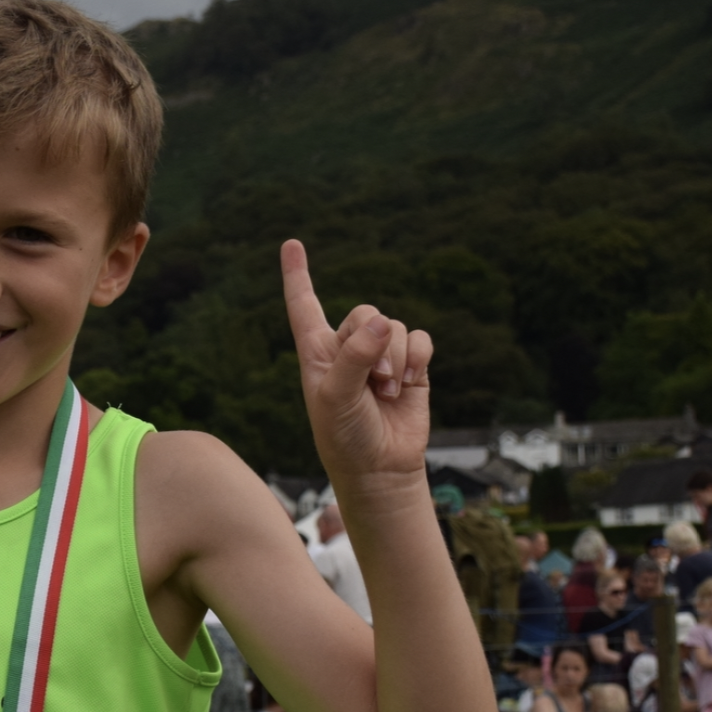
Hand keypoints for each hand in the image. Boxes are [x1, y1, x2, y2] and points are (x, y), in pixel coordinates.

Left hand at [281, 240, 434, 482]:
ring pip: (396, 327)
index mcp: (317, 352)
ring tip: (387, 393)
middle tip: (374, 384)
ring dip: (396, 360)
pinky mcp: (411, 365)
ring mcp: (381, 355)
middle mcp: (347, 348)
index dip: (297, 275)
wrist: (379, 467)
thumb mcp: (336, 398)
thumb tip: (381, 323)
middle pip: (366, 312)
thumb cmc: (345, 436)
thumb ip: (353, 358)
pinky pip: (421, 339)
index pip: (304, 306)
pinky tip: (409, 383)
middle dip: (375, 345)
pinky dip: (418, 357)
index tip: (290, 244)